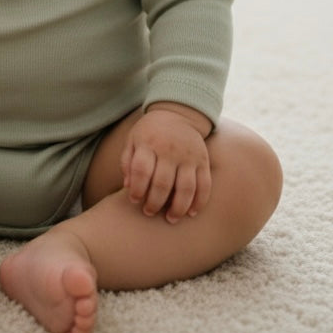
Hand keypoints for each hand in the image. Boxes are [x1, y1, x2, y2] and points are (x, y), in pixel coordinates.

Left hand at [120, 104, 211, 223]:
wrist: (178, 113)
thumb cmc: (150, 132)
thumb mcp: (133, 139)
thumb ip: (128, 161)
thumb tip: (128, 187)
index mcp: (149, 143)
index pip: (142, 170)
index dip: (137, 189)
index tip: (134, 200)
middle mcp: (170, 150)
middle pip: (163, 183)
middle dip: (155, 203)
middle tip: (149, 212)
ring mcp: (189, 156)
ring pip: (186, 188)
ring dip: (178, 208)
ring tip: (170, 218)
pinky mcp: (203, 160)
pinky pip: (205, 185)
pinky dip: (199, 201)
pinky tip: (191, 213)